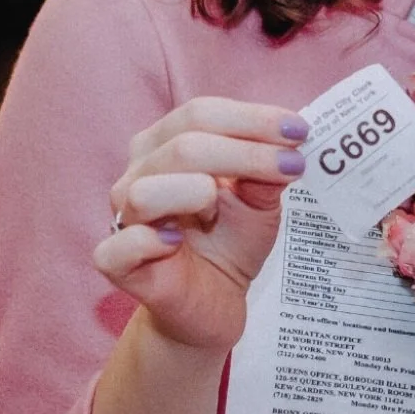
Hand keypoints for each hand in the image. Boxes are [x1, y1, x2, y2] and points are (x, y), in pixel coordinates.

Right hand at [91, 96, 308, 350]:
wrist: (215, 300)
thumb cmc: (230, 239)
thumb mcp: (260, 199)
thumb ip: (266, 171)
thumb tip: (286, 144)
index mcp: (166, 144)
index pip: (201, 113)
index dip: (251, 118)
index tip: (298, 130)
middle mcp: (138, 173)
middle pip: (183, 146)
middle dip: (245, 153)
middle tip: (292, 166)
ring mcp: (123, 218)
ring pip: (146, 191)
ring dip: (196, 193)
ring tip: (218, 211)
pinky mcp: (116, 263)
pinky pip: (119, 246)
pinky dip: (150, 241)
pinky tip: (175, 242)